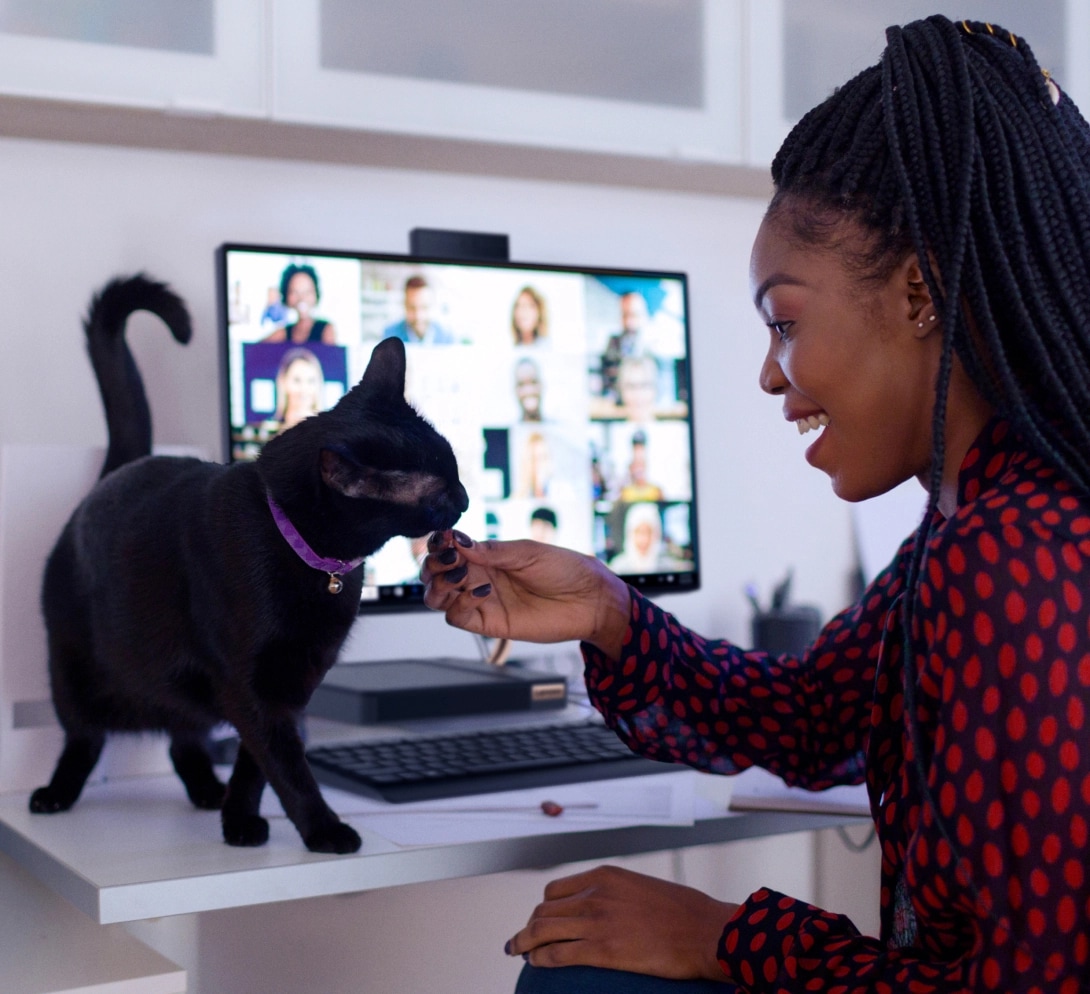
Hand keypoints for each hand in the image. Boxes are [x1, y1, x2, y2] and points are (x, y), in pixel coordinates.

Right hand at [421, 530, 630, 656]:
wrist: (589, 599)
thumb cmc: (564, 569)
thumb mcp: (526, 552)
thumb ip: (491, 550)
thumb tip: (458, 540)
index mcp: (486, 556)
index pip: (448, 549)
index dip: (439, 543)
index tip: (443, 537)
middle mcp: (478, 577)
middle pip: (435, 574)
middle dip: (432, 563)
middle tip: (448, 557)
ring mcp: (481, 601)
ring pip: (437, 597)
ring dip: (439, 584)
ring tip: (460, 574)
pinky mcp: (489, 623)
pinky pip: (458, 617)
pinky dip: (459, 604)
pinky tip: (481, 591)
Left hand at [505, 864, 737, 980]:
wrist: (705, 931)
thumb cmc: (683, 912)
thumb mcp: (642, 887)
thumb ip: (617, 894)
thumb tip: (606, 908)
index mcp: (605, 876)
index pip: (556, 890)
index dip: (544, 907)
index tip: (540, 919)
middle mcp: (595, 894)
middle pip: (545, 909)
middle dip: (529, 926)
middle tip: (520, 940)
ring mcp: (596, 921)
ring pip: (542, 929)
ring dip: (524, 942)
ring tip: (517, 952)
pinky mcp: (601, 950)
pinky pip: (557, 953)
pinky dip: (540, 958)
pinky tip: (535, 963)